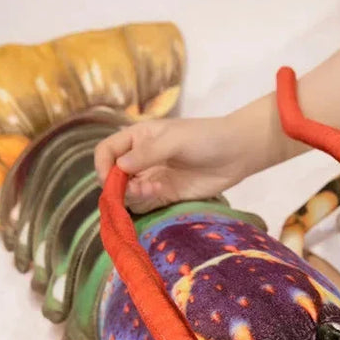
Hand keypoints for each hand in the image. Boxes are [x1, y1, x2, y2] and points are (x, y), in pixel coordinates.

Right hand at [94, 115, 247, 212]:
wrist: (236, 153)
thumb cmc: (205, 137)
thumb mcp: (173, 140)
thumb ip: (146, 154)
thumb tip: (119, 167)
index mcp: (138, 138)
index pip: (107, 151)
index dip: (102, 165)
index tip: (109, 178)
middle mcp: (141, 159)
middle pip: (114, 176)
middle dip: (116, 185)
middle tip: (131, 188)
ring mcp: (153, 177)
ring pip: (128, 192)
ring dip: (131, 195)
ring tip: (147, 189)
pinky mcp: (165, 194)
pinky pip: (145, 202)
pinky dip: (144, 201)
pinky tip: (156, 192)